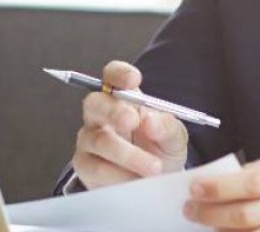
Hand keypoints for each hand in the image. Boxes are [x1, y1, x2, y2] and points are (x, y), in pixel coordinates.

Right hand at [71, 60, 188, 188]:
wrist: (155, 185)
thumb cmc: (161, 151)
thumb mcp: (174, 137)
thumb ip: (167, 126)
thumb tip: (151, 121)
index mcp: (124, 98)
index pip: (112, 75)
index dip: (119, 74)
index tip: (134, 79)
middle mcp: (101, 115)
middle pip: (94, 103)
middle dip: (113, 111)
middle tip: (134, 121)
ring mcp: (90, 140)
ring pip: (98, 140)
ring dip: (127, 155)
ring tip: (153, 168)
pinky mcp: (85, 166)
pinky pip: (96, 168)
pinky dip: (119, 176)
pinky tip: (136, 182)